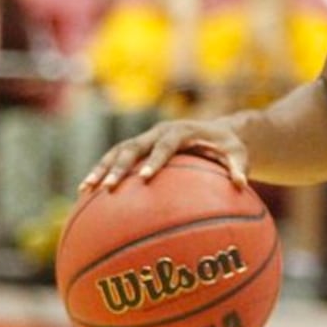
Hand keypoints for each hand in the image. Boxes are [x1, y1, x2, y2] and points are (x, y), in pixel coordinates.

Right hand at [80, 118, 247, 190]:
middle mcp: (159, 132)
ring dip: (101, 168)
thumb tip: (241, 184)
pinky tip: (86, 195)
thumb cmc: (228, 147)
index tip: (144, 177)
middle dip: (119, 166)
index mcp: (181, 131)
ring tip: (84, 190)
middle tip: (108, 187)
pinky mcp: (139, 148)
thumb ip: (238, 167)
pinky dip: (101, 172)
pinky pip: (116, 159)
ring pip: (118, 151)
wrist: (216, 132)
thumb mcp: (238, 154)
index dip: (155, 159)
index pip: (166, 144)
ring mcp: (146, 138)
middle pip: (134, 146)